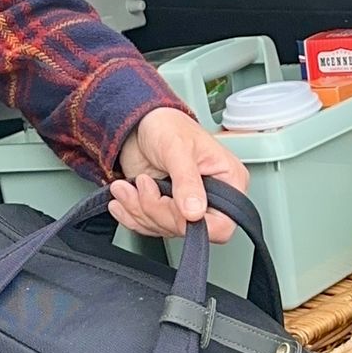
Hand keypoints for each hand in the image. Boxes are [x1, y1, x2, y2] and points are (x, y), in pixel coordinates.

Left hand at [110, 107, 248, 242]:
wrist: (140, 123)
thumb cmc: (166, 125)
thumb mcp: (178, 149)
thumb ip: (187, 181)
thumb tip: (195, 212)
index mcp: (228, 181)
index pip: (222, 224)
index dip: (195, 223)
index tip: (171, 205)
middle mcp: (211, 197)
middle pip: (188, 229)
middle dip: (156, 210)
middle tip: (142, 184)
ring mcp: (187, 205)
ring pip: (164, 229)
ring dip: (138, 210)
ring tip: (127, 186)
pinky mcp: (165, 208)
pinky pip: (149, 227)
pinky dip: (130, 215)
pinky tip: (122, 199)